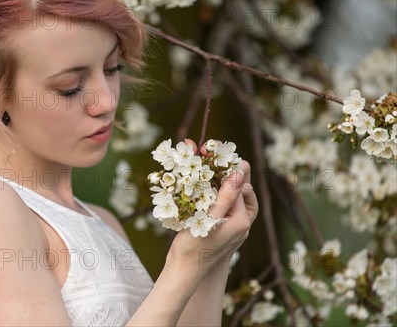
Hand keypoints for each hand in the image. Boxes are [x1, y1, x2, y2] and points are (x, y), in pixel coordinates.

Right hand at [165, 138, 258, 281]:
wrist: (183, 272)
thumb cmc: (193, 248)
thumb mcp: (208, 220)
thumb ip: (225, 197)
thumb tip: (239, 174)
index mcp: (241, 220)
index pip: (239, 184)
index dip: (226, 166)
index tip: (211, 151)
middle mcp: (240, 223)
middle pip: (236, 188)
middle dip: (222, 169)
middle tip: (206, 152)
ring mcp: (230, 226)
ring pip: (227, 195)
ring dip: (216, 179)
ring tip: (203, 164)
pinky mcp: (220, 228)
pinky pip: (220, 204)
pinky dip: (211, 192)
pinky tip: (199, 185)